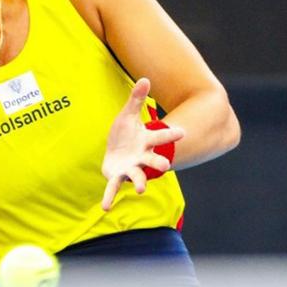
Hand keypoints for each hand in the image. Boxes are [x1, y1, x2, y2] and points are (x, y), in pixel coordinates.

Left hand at [101, 78, 184, 210]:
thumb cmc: (126, 133)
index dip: (171, 135)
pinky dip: (109, 197)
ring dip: (139, 182)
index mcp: (146, 140)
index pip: (160, 137)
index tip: (182, 132)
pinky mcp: (117, 176)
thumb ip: (136, 99)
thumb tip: (144, 78)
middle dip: (159, 162)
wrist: (117, 150)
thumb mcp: (128, 115)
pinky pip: (113, 188)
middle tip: (166, 166)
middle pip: (153, 160)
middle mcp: (142, 156)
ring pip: (138, 176)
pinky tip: (105, 207)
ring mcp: (131, 168)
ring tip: (140, 189)